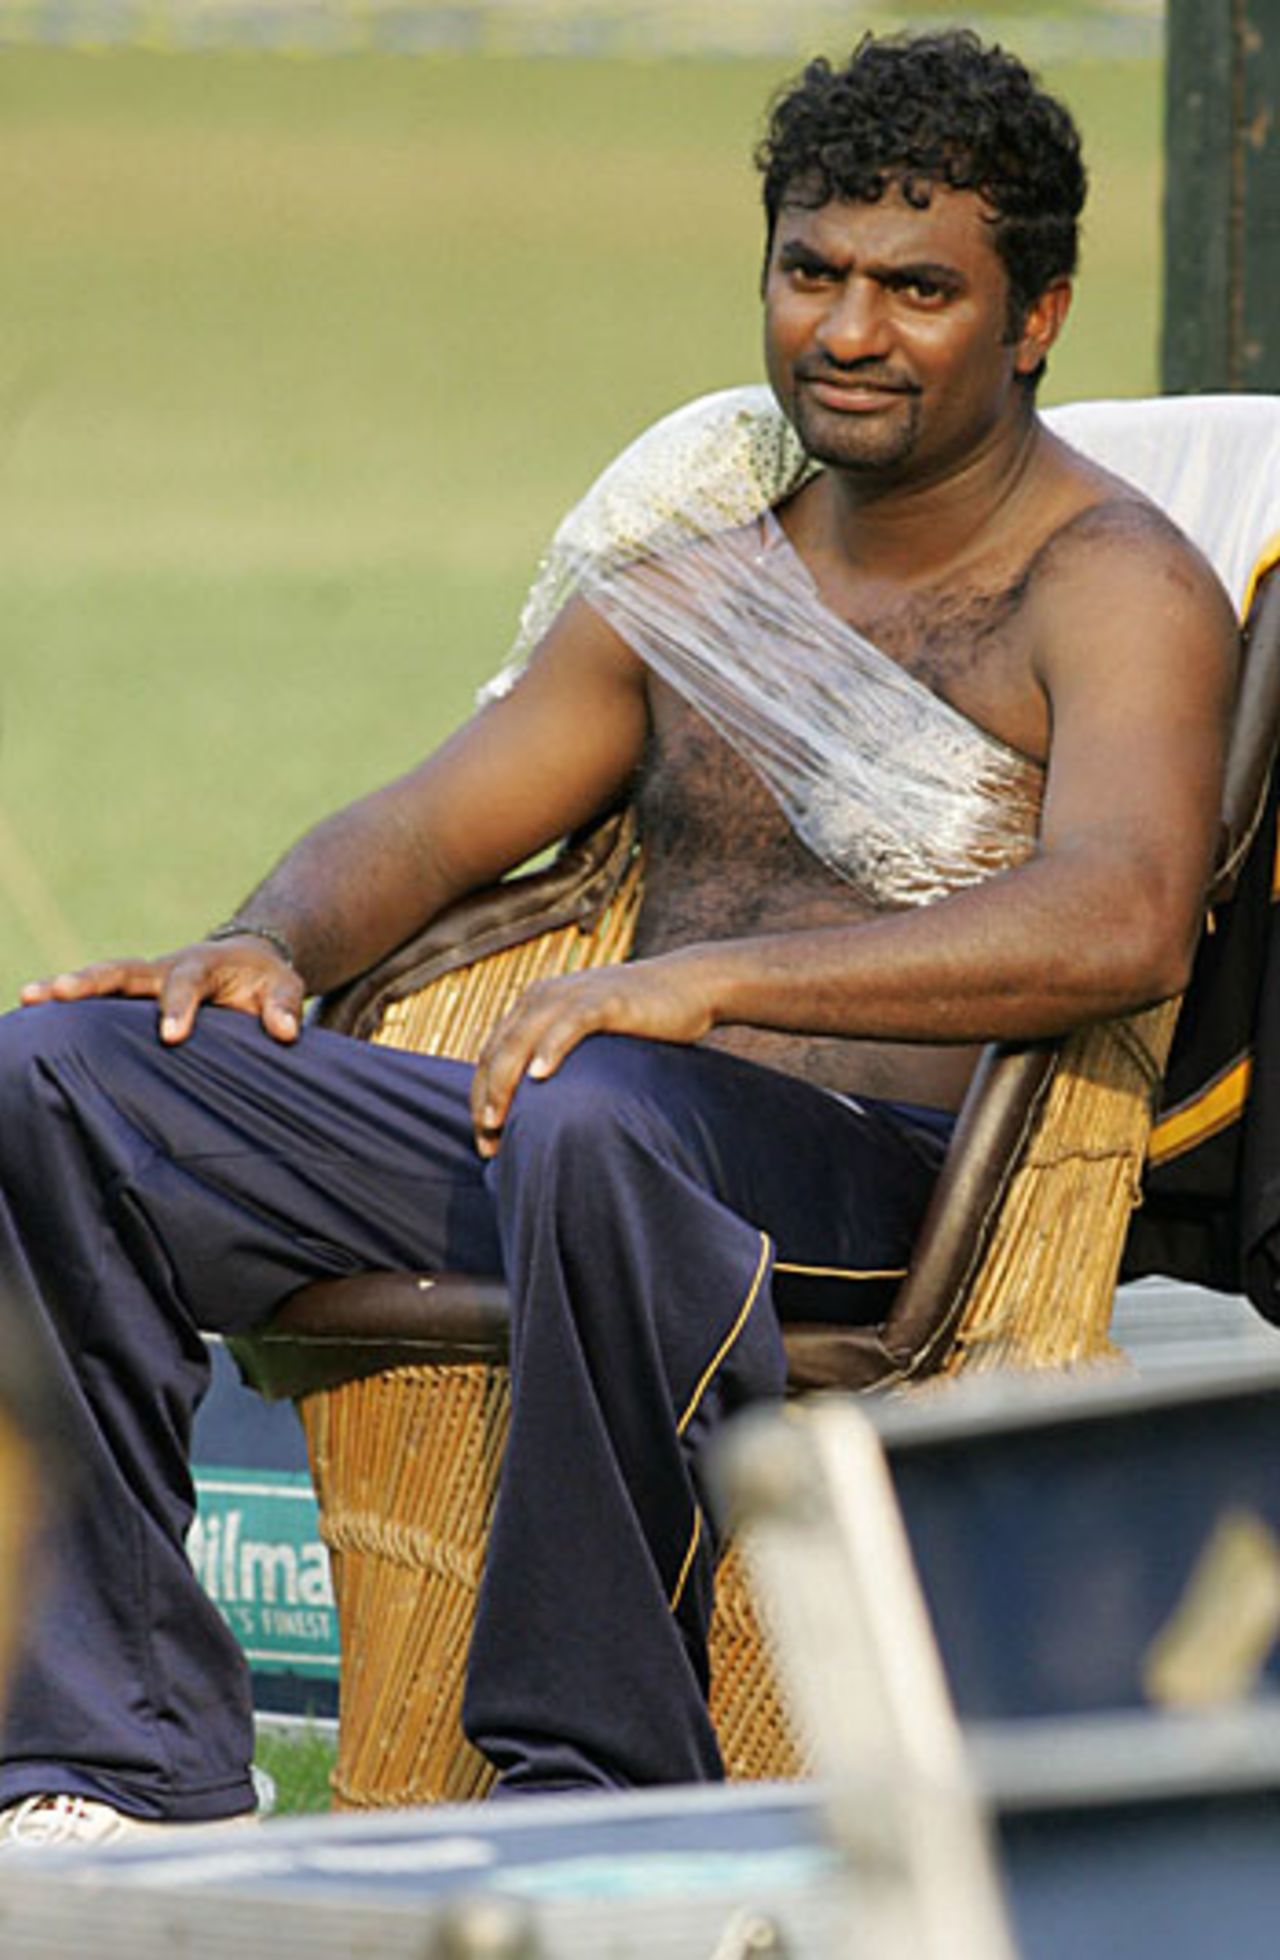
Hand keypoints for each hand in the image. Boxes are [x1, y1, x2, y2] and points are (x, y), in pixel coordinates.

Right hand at [19, 934, 304, 1044]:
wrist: (244, 962)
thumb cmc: (264, 982)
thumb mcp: (284, 987)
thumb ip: (284, 1007)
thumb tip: (286, 1032)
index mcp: (203, 965)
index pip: (187, 983)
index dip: (179, 1007)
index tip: (172, 1036)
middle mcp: (165, 968)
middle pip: (125, 970)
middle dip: (94, 981)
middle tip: (62, 992)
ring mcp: (142, 981)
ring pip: (102, 980)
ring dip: (66, 987)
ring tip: (28, 996)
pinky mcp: (130, 997)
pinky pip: (97, 999)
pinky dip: (65, 1003)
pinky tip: (30, 1013)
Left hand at [470, 953, 715, 1157]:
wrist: (688, 985)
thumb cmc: (639, 1019)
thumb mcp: (586, 1034)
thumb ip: (559, 1055)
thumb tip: (541, 1105)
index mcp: (533, 1004)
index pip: (491, 1053)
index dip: (480, 1095)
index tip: (484, 1137)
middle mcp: (543, 996)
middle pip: (498, 1050)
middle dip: (486, 1097)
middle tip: (486, 1140)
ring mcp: (572, 995)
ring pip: (521, 1039)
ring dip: (505, 1082)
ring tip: (498, 1121)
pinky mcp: (604, 1000)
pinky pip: (569, 1025)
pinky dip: (550, 1049)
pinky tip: (539, 1076)